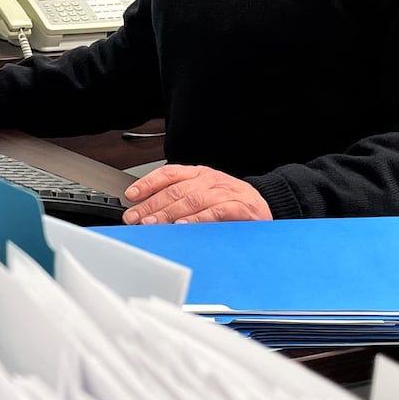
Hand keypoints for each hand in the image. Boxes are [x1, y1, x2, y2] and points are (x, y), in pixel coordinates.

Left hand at [123, 165, 271, 223]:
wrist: (267, 205)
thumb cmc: (232, 202)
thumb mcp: (205, 194)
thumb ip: (180, 200)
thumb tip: (148, 213)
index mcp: (200, 174)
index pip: (169, 174)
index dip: (148, 183)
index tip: (131, 196)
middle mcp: (210, 180)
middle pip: (176, 190)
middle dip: (152, 205)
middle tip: (135, 217)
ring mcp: (225, 192)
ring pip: (192, 200)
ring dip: (169, 213)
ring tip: (152, 224)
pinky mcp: (239, 208)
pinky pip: (215, 212)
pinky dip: (197, 219)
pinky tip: (183, 226)